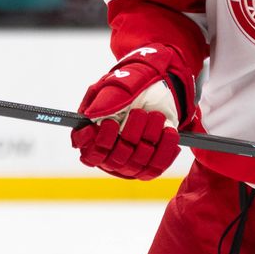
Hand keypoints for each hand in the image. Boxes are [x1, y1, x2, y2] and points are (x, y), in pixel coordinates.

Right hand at [73, 44, 194, 180]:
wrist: (159, 87)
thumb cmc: (132, 86)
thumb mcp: (116, 86)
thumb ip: (104, 100)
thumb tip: (91, 116)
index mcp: (94, 133)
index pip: (86, 150)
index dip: (94, 142)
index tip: (108, 123)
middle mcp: (109, 151)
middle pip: (114, 158)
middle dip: (130, 133)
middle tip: (139, 112)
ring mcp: (129, 160)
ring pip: (136, 162)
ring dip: (149, 135)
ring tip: (156, 115)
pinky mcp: (149, 164)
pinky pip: (155, 167)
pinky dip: (164, 148)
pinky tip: (168, 131)